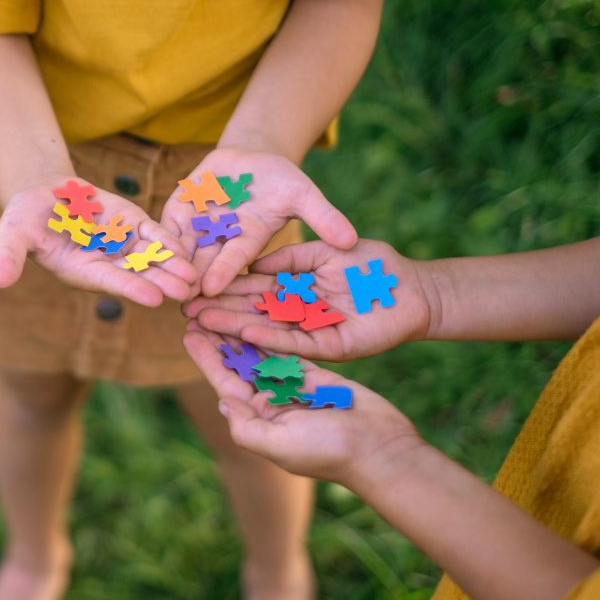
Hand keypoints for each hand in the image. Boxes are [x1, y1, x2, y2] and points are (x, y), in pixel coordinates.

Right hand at [0, 181, 196, 306]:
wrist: (42, 193)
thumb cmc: (23, 217)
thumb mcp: (11, 234)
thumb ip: (8, 257)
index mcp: (80, 271)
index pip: (109, 281)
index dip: (131, 288)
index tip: (154, 298)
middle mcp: (104, 263)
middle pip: (137, 274)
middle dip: (161, 282)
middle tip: (186, 292)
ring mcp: (121, 245)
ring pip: (151, 258)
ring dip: (172, 266)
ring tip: (195, 275)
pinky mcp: (131, 225)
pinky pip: (153, 234)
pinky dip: (169, 241)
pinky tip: (189, 248)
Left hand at [159, 146, 356, 297]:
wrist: (250, 157)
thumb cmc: (281, 178)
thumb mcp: (303, 193)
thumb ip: (323, 215)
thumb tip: (352, 240)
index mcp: (249, 241)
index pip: (234, 261)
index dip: (222, 272)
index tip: (211, 287)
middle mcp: (221, 242)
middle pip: (203, 263)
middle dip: (189, 280)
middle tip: (175, 299)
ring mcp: (198, 229)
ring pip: (180, 250)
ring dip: (168, 265)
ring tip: (155, 279)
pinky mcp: (178, 213)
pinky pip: (164, 227)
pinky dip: (156, 238)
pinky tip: (144, 249)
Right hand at [183, 239, 436, 361]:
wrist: (415, 288)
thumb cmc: (374, 264)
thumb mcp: (325, 251)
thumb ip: (291, 257)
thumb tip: (254, 265)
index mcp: (294, 290)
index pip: (252, 289)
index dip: (225, 288)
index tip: (196, 284)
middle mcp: (297, 314)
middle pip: (251, 312)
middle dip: (218, 310)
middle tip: (184, 310)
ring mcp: (310, 332)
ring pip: (265, 330)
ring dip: (233, 326)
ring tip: (201, 323)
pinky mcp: (328, 347)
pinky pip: (294, 344)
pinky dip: (269, 338)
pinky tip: (242, 332)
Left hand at [183, 322, 422, 483]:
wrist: (379, 450)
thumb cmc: (328, 452)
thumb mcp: (279, 445)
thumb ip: (246, 426)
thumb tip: (222, 402)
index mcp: (258, 419)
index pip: (225, 383)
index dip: (206, 358)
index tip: (187, 332)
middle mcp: (271, 401)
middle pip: (239, 364)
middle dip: (219, 338)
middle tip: (200, 309)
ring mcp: (293, 387)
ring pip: (261, 353)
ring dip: (242, 331)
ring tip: (223, 305)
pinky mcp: (316, 374)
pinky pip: (288, 349)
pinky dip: (272, 333)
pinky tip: (257, 313)